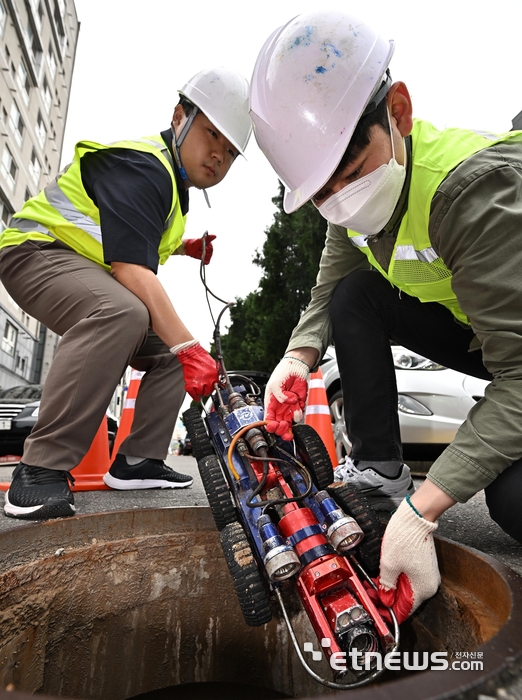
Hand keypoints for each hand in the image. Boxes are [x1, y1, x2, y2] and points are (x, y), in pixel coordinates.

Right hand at [175, 342, 218, 398]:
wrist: (192, 354)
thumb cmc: (202, 357)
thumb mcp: (214, 366)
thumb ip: (215, 374)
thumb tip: (216, 380)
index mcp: (214, 376)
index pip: (216, 387)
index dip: (212, 387)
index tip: (211, 388)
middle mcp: (208, 380)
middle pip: (209, 392)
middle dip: (206, 390)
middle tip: (203, 388)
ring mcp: (199, 382)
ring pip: (201, 393)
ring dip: (199, 392)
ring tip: (199, 389)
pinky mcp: (190, 383)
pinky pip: (192, 393)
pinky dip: (193, 395)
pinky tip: (194, 394)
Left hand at [183, 234, 215, 264]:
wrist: (187, 248)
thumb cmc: (193, 244)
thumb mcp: (200, 241)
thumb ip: (208, 238)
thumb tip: (215, 236)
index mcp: (210, 245)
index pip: (210, 250)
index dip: (205, 250)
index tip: (200, 248)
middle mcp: (210, 250)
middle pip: (209, 255)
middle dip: (202, 253)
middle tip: (198, 251)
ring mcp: (208, 255)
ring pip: (207, 258)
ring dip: (202, 256)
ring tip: (197, 253)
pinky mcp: (206, 259)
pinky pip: (207, 262)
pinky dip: (204, 261)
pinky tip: (200, 258)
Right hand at [264, 356, 309, 440]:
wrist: (296, 368)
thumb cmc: (282, 373)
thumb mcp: (275, 383)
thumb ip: (279, 395)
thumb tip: (286, 402)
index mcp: (270, 404)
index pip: (268, 420)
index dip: (270, 426)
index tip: (274, 426)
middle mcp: (279, 409)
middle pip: (278, 426)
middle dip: (281, 430)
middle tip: (284, 425)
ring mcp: (289, 408)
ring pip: (289, 425)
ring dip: (291, 423)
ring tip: (293, 411)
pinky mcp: (299, 406)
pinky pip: (299, 416)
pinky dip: (299, 413)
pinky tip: (298, 406)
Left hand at [375, 497, 439, 623]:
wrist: (415, 517)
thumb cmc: (405, 537)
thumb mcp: (389, 564)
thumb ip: (386, 585)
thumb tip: (385, 597)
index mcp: (422, 589)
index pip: (404, 610)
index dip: (388, 612)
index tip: (376, 612)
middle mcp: (428, 585)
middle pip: (405, 601)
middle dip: (386, 599)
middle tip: (370, 595)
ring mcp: (426, 574)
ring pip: (406, 589)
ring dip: (390, 589)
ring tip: (373, 585)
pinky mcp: (423, 566)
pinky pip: (409, 579)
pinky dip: (397, 580)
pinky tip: (384, 576)